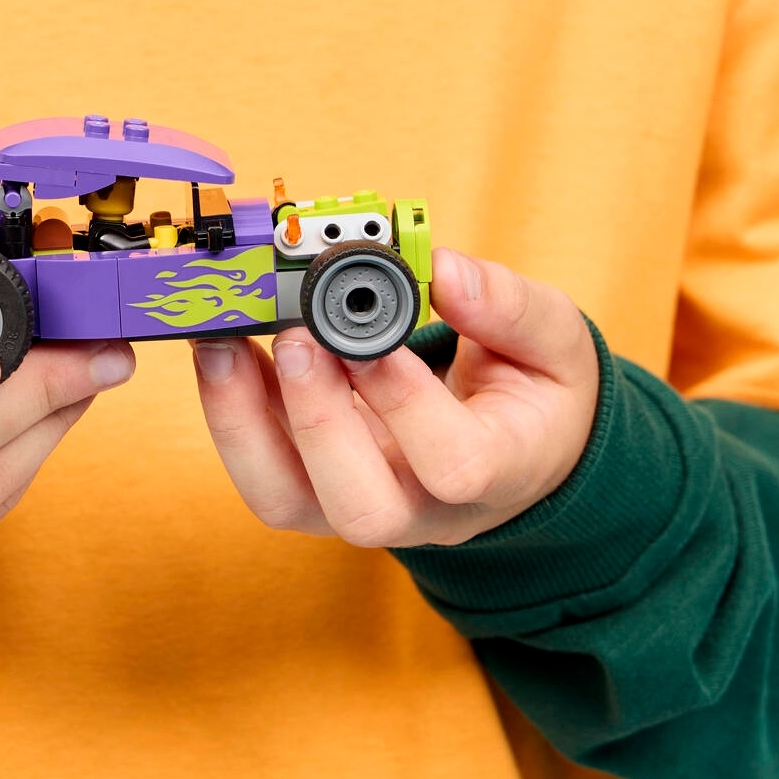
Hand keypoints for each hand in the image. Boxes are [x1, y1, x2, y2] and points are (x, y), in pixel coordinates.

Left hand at [190, 246, 598, 548]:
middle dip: (315, 421)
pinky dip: (230, 412)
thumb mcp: (553, 341)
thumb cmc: (534, 392)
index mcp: (500, 471)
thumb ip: (509, 306)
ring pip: (287, 502)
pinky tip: (225, 350)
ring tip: (225, 342)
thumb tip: (443, 269)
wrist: (517, 446)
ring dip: (242, 422)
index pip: (456, 466)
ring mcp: (365, 505)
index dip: (406, 404)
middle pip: (361, 510)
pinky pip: (261, 472)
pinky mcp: (317, 489)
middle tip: (294, 338)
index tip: (373, 337)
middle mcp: (426, 509)